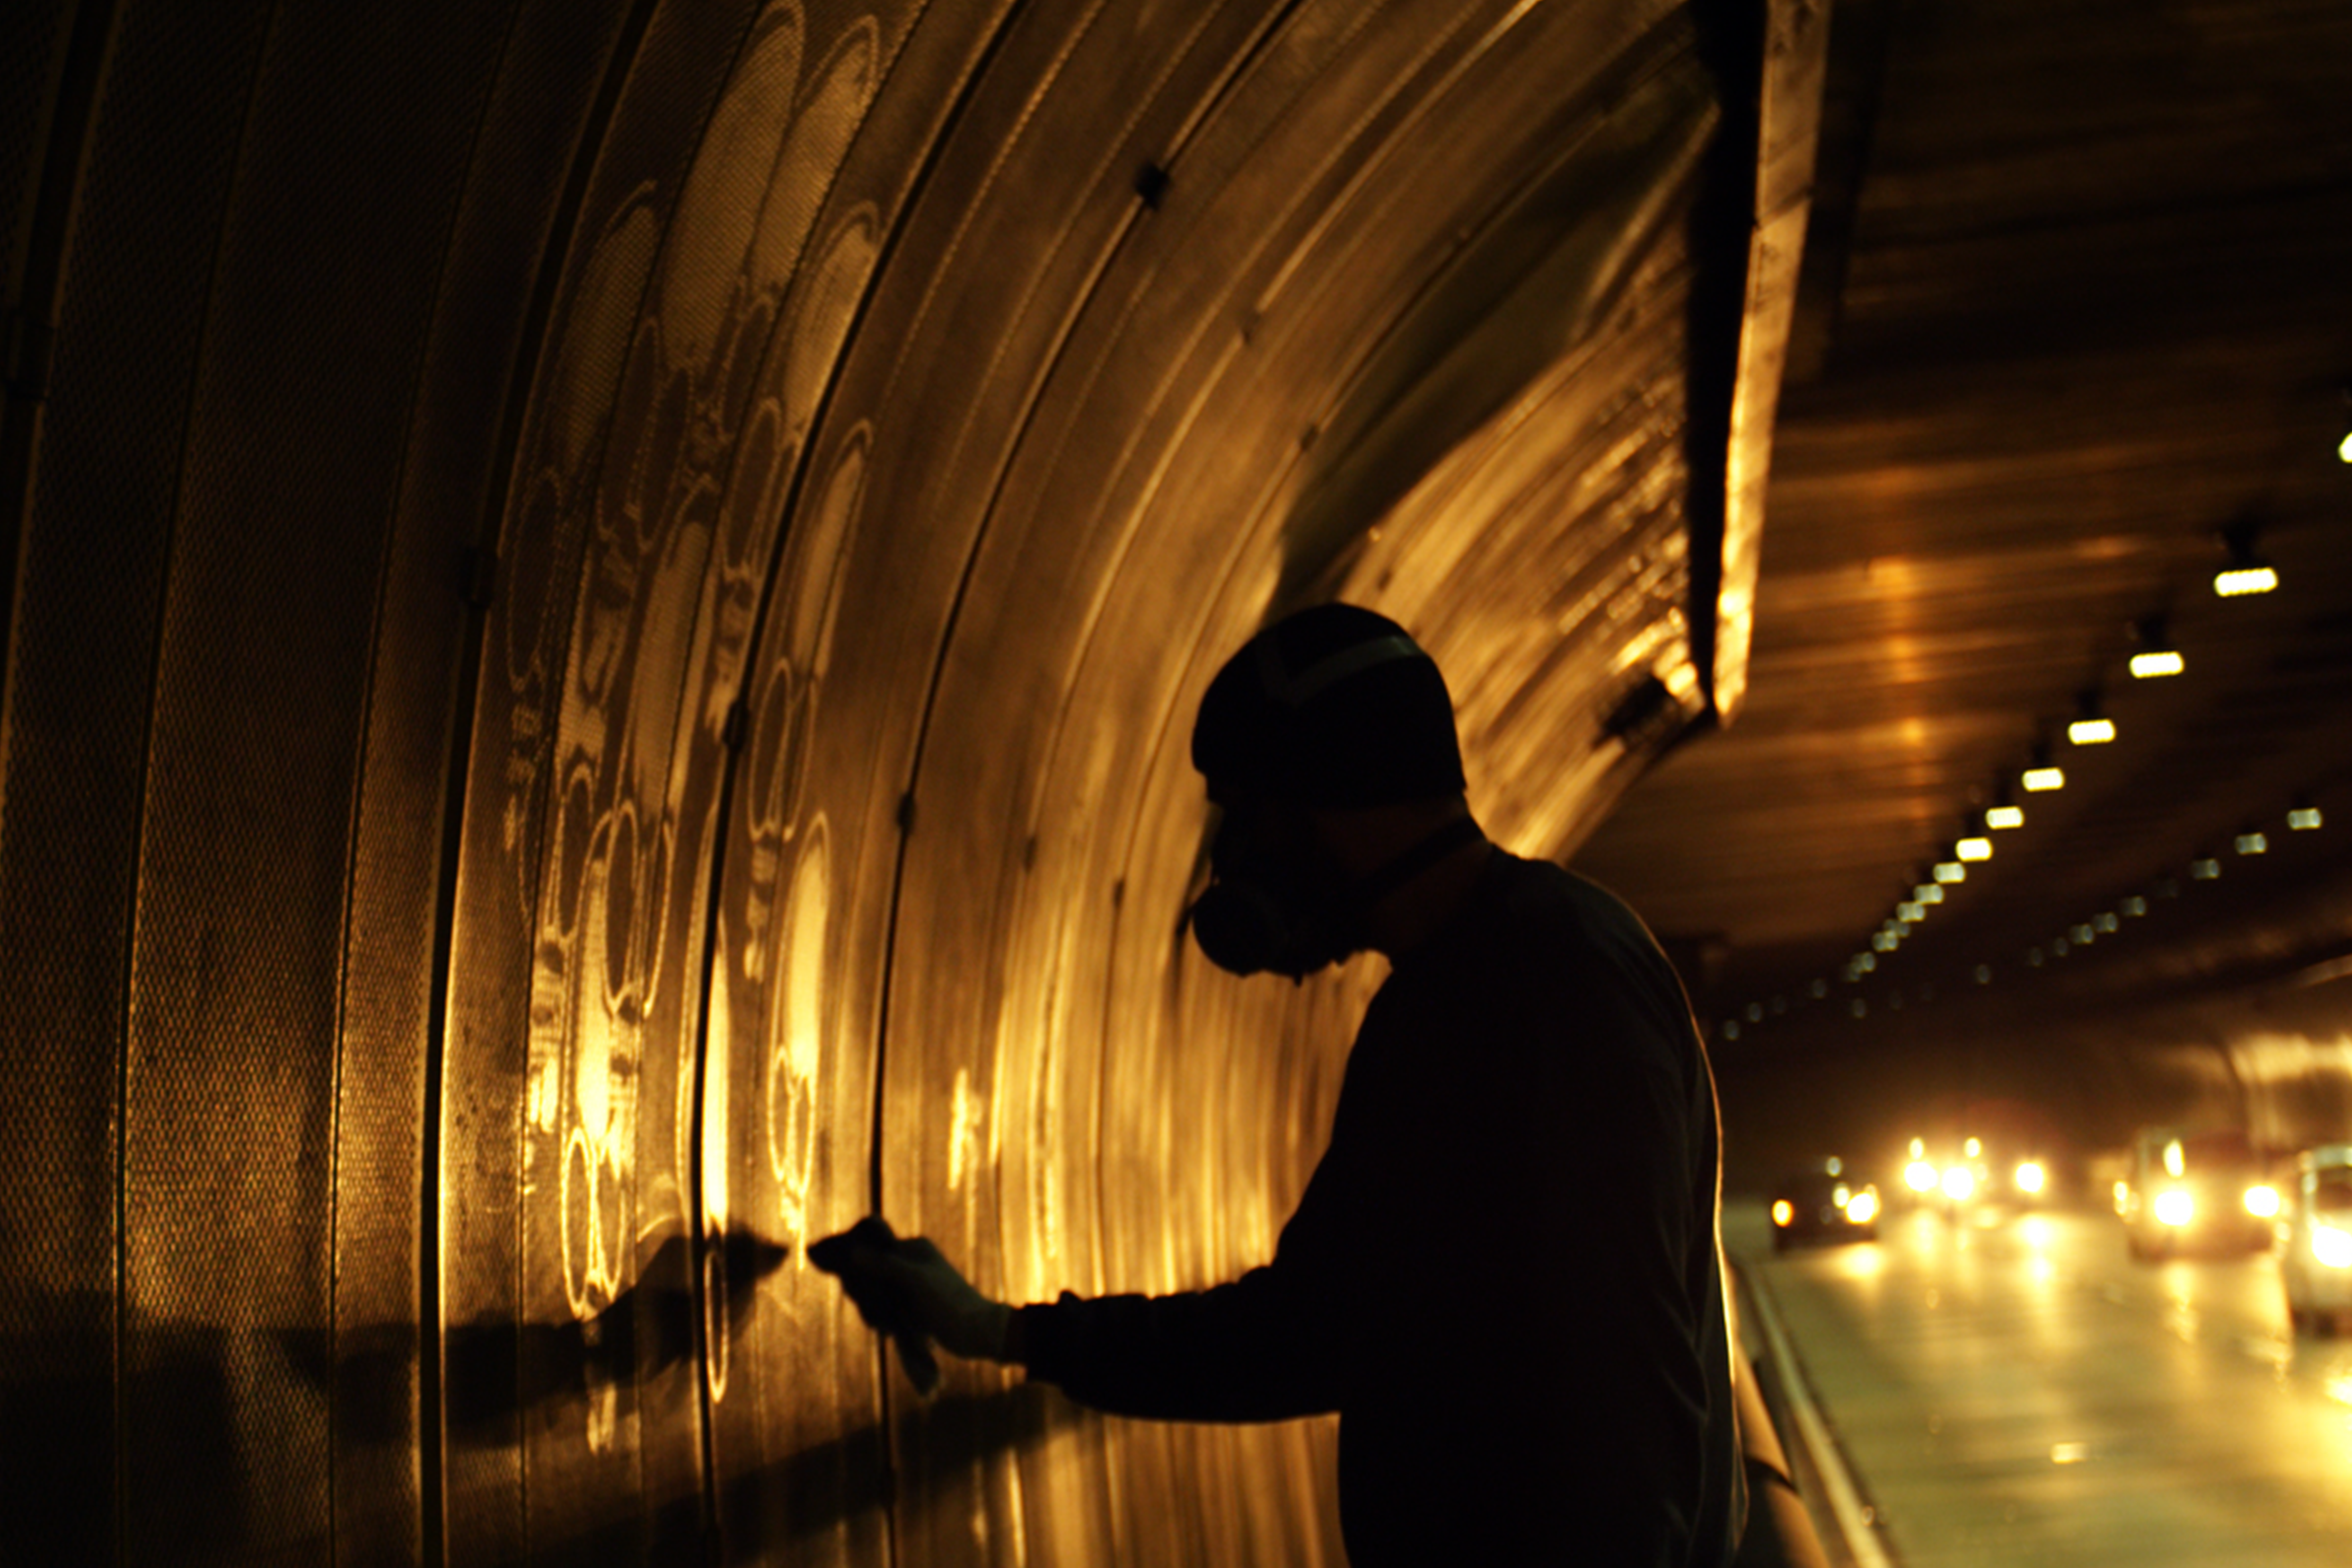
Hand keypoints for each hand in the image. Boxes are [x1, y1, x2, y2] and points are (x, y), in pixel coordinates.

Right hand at [809, 1217, 1013, 1394]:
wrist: (977, 1332)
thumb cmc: (949, 1301)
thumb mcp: (915, 1280)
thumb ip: (885, 1264)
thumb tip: (853, 1251)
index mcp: (914, 1250)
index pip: (874, 1245)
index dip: (855, 1257)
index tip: (842, 1273)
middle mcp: (911, 1264)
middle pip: (871, 1271)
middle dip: (864, 1290)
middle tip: (868, 1306)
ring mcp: (911, 1287)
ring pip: (876, 1293)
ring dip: (874, 1310)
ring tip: (885, 1326)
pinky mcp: (913, 1308)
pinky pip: (886, 1309)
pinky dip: (883, 1319)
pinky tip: (888, 1331)